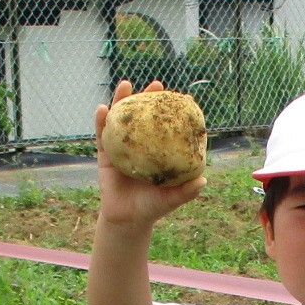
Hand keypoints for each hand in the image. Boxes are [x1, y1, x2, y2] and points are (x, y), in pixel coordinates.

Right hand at [96, 79, 205, 228]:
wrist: (126, 220)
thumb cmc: (152, 208)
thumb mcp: (171, 199)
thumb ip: (186, 191)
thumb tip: (203, 180)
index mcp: (158, 151)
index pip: (169, 126)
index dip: (175, 112)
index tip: (185, 98)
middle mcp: (142, 145)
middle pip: (145, 116)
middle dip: (150, 98)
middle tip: (157, 85)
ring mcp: (123, 147)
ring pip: (123, 120)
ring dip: (123, 100)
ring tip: (126, 84)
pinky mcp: (106, 154)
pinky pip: (102, 135)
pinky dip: (102, 121)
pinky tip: (102, 109)